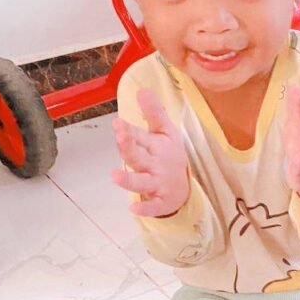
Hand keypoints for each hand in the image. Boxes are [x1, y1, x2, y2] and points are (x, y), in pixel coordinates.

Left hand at [111, 89, 189, 217]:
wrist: (185, 187)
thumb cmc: (170, 156)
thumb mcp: (165, 132)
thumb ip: (153, 112)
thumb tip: (142, 89)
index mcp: (156, 145)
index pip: (140, 136)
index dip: (129, 131)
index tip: (117, 123)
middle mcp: (156, 164)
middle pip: (140, 156)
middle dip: (129, 146)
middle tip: (120, 135)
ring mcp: (158, 183)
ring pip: (143, 182)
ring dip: (130, 180)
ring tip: (115, 176)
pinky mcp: (161, 202)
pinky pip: (153, 206)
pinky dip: (145, 209)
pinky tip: (133, 209)